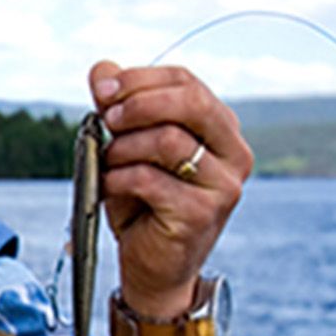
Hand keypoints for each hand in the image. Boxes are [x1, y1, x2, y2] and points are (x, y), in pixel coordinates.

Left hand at [89, 61, 251, 316]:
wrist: (153, 266)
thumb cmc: (141, 202)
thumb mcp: (126, 147)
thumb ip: (117, 107)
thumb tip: (102, 68)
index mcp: (220, 128)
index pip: (186, 82)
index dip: (140, 79)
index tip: (103, 89)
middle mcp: (234, 153)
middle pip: (191, 102)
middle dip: (138, 104)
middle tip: (106, 118)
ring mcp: (224, 185)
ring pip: (169, 140)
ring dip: (124, 148)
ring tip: (110, 164)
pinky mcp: (202, 213)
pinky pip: (151, 179)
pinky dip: (120, 179)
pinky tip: (112, 188)